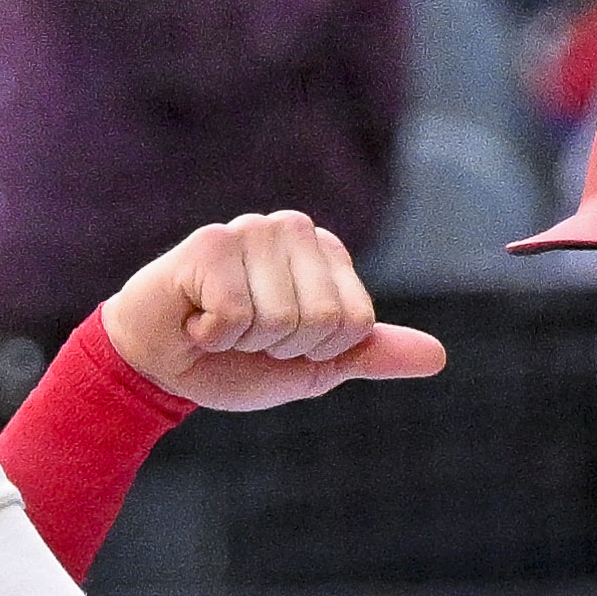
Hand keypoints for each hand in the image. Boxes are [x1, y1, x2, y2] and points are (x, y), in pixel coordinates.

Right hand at [104, 212, 449, 413]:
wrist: (158, 366)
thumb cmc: (234, 361)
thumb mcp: (311, 366)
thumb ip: (367, 355)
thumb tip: (438, 358)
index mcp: (326, 253)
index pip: (355, 323)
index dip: (314, 352)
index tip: (277, 342)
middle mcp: (294, 229)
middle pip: (322, 321)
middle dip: (279, 348)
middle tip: (244, 335)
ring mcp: (252, 230)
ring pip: (279, 319)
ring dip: (241, 342)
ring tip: (216, 324)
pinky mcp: (210, 244)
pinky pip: (236, 316)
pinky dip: (211, 336)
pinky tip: (194, 317)